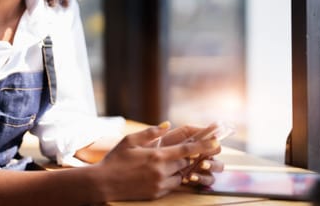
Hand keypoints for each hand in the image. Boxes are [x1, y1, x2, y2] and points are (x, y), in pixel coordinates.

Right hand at [94, 124, 220, 200]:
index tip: (216, 142)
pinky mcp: (156, 194)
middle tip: (186, 151)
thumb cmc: (115, 159)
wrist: (103, 184)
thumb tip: (167, 124)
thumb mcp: (130, 141)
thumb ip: (150, 132)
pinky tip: (163, 173)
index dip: (203, 145)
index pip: (187, 150)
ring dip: (180, 168)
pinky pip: (172, 185)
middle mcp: (161, 171)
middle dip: (187, 157)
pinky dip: (172, 178)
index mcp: (157, 155)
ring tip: (169, 162)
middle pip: (186, 163)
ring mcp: (159, 184)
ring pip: (180, 175)